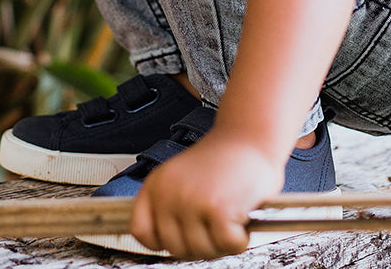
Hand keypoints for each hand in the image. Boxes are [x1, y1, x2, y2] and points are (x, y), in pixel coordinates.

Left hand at [130, 129, 284, 259]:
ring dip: (221, 242)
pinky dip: (240, 238)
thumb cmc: (222, 163)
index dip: (164, 241)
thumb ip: (169, 208)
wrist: (249, 138)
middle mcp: (167, 192)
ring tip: (229, 214)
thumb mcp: (182, 180)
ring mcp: (190, 200)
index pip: (141, 231)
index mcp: (155, 185)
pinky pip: (227, 245)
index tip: (183, 236)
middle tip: (216, 222)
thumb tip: (166, 244)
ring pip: (202, 251)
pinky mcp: (217, 207)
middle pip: (175, 248)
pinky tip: (241, 215)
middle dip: (201, 244)